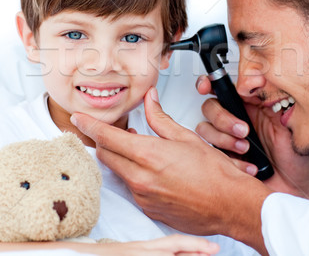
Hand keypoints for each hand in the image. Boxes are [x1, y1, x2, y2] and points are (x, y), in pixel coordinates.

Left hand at [72, 87, 269, 253]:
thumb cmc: (214, 174)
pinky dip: (134, 176)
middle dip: (105, 142)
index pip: (107, 137)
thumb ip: (160, 118)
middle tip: (115, 133)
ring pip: (117, 172)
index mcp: (149, 155)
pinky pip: (131, 188)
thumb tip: (150, 100)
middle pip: (106, 156)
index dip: (90, 126)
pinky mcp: (147, 209)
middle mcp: (140, 178)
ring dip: (122, 159)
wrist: (229, 205)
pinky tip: (151, 171)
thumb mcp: (187, 137)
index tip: (79, 119)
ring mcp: (142, 196)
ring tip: (141, 151)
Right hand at [195, 76, 308, 203]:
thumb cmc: (298, 158)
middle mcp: (238, 120)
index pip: (226, 87)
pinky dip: (229, 160)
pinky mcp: (224, 159)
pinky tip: (248, 166)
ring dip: (224, 140)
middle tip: (243, 131)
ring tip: (246, 149)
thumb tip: (255, 81)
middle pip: (211, 107)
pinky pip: (210, 154)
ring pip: (206, 130)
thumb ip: (271, 99)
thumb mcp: (288, 122)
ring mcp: (229, 140)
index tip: (206, 87)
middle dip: (222, 119)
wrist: (297, 189)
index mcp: (252, 105)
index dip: (210, 83)